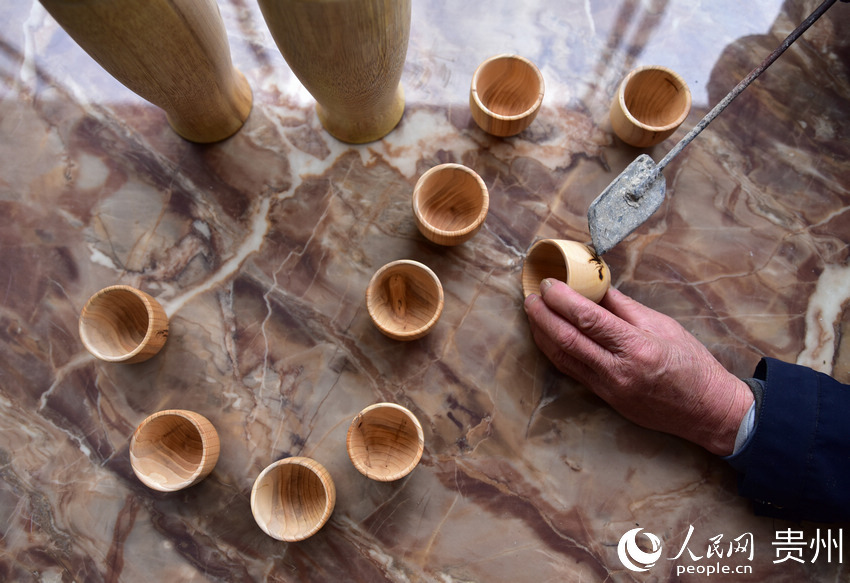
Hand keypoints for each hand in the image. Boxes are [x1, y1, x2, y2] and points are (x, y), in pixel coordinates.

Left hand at [524, 279, 752, 455]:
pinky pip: (572, 371)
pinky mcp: (605, 399)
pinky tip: (547, 337)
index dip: (561, 299)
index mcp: (636, 348)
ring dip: (542, 333)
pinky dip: (555, 351)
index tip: (547, 283)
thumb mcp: (663, 326)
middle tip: (530, 295)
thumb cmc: (692, 364)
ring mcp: (609, 388)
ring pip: (563, 358)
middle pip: (567, 339)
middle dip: (542, 315)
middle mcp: (618, 371)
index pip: (588, 319)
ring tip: (533, 312)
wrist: (708, 411)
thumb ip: (625, 307)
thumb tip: (595, 286)